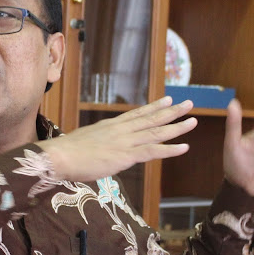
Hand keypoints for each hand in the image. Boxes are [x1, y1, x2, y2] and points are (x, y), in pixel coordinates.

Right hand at [37, 97, 197, 181]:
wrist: (60, 156)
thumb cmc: (67, 153)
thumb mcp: (86, 142)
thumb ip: (98, 143)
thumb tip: (100, 148)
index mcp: (111, 126)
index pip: (137, 114)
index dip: (154, 107)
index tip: (167, 99)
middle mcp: (121, 130)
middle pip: (151, 119)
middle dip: (171, 111)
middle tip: (189, 103)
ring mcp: (125, 141)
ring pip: (156, 132)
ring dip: (177, 127)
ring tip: (193, 121)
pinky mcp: (126, 155)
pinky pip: (153, 151)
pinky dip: (170, 149)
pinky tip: (184, 147)